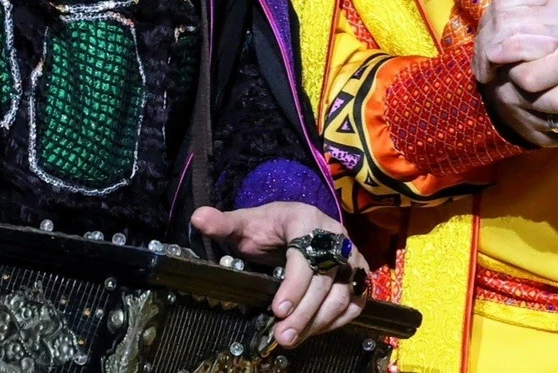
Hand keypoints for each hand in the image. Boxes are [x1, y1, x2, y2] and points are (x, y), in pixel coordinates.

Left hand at [190, 202, 367, 349]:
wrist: (295, 226)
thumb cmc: (270, 227)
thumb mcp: (246, 223)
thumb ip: (224, 224)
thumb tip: (198, 218)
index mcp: (308, 221)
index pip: (306, 256)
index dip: (294, 285)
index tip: (277, 309)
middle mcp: (336, 238)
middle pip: (326, 281)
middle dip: (304, 312)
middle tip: (283, 336)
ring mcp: (351, 258)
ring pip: (343, 295)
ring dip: (319, 321)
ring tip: (292, 340)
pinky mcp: (358, 276)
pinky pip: (354, 303)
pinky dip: (336, 321)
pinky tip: (313, 331)